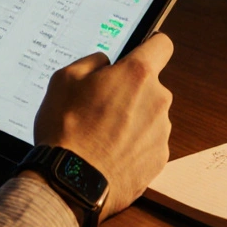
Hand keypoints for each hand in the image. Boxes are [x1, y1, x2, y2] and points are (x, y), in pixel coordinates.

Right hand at [32, 33, 173, 222]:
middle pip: (151, 84)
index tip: (141, 52)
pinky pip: (149, 142)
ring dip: (132, 118)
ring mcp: (162, 131)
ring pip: (150, 114)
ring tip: (102, 133)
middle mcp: (157, 100)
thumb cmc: (67, 129)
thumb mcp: (64, 79)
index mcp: (137, 74)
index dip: (150, 45)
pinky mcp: (160, 158)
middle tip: (100, 104)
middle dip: (130, 90)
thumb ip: (91, 62)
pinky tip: (110, 152)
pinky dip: (133, 144)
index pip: (162, 45)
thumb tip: (105, 62)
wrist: (72, 181)